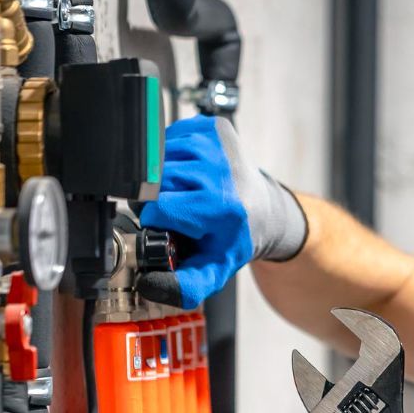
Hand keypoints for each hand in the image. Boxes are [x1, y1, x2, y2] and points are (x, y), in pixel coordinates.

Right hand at [137, 115, 307, 308]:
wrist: (265, 210)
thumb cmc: (234, 238)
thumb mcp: (213, 270)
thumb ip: (183, 286)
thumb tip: (148, 285)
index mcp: (220, 206)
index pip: (158, 207)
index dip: (154, 219)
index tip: (166, 226)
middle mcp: (220, 169)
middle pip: (155, 181)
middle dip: (155, 198)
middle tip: (175, 210)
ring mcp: (216, 143)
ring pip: (159, 157)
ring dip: (161, 176)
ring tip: (183, 191)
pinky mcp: (212, 125)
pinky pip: (169, 138)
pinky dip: (170, 156)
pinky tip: (188, 172)